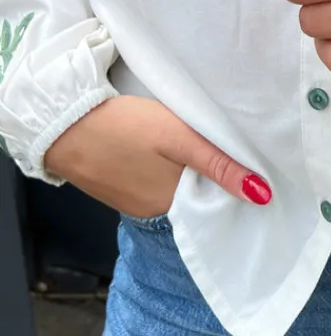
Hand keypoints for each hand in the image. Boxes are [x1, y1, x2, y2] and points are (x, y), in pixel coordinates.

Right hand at [43, 96, 272, 216]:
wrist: (62, 123)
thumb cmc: (124, 126)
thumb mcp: (178, 137)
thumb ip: (218, 164)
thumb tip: (262, 196)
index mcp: (173, 204)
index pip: (218, 204)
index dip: (235, 186)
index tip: (255, 170)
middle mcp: (155, 212)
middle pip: (197, 199)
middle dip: (214, 181)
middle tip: (233, 152)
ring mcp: (134, 203)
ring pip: (175, 192)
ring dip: (189, 176)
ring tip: (204, 150)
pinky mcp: (118, 190)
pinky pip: (153, 187)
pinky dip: (165, 173)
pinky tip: (167, 155)